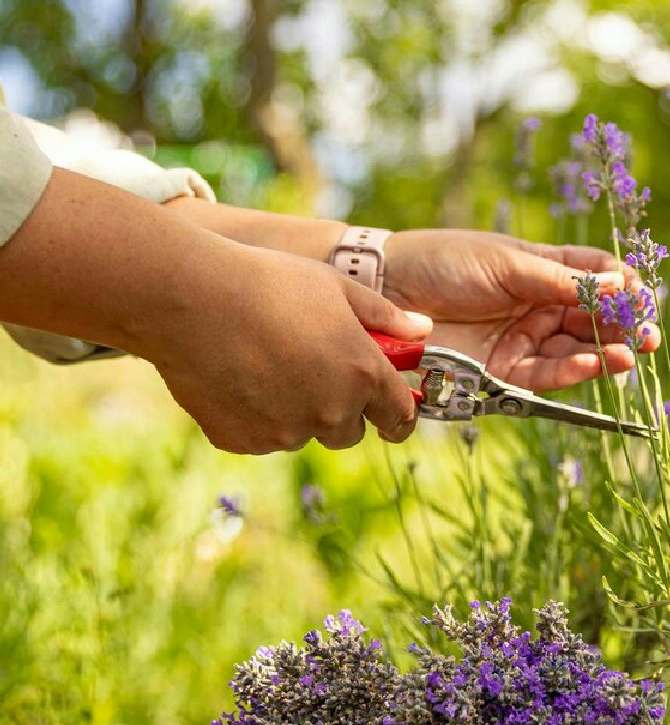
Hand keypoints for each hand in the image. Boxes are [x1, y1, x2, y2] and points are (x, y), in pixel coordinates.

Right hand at [137, 244, 431, 453]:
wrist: (191, 299)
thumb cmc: (270, 282)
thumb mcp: (337, 287)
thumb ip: (385, 316)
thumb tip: (423, 330)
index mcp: (362, 374)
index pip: (400, 416)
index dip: (398, 415)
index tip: (392, 412)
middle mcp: (330, 411)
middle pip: (350, 432)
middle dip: (342, 411)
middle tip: (316, 372)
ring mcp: (285, 432)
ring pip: (302, 433)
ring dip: (296, 412)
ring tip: (266, 362)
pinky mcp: (243, 442)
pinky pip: (260, 437)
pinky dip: (255, 417)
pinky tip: (237, 376)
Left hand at [382, 230, 659, 391]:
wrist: (387, 290)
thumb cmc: (444, 262)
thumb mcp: (507, 262)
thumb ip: (561, 279)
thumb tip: (618, 283)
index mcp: (541, 269)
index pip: (594, 276)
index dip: (620, 286)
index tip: (640, 294)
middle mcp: (537, 306)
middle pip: (592, 318)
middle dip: (624, 327)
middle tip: (650, 336)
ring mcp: (521, 339)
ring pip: (575, 350)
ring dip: (606, 353)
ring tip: (631, 353)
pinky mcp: (502, 370)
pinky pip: (545, 374)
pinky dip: (572, 371)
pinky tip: (593, 363)